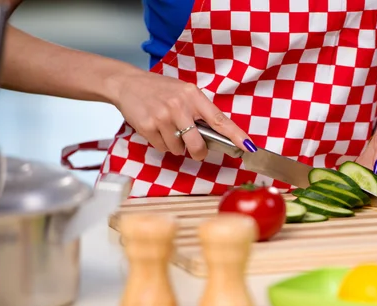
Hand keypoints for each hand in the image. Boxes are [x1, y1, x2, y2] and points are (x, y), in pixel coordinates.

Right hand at [111, 70, 256, 159]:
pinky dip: (162, 144)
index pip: (219, 119)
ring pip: (178, 149)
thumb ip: (200, 112)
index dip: (236, 135)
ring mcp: (163, 116)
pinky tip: (156, 129)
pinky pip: (163, 148)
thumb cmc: (161, 90)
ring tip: (167, 129)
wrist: (128, 83)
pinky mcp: (148, 126)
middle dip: (198, 152)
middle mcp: (179, 106)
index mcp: (194, 96)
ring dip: (175, 146)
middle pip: (198, 144)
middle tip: (196, 151)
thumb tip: (217, 136)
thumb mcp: (184, 93)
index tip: (248, 146)